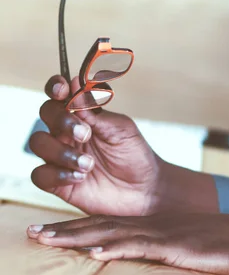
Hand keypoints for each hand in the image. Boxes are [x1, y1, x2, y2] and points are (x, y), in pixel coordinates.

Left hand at [27, 213, 228, 274]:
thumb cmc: (223, 246)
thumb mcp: (186, 248)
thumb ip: (162, 250)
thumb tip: (139, 259)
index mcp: (152, 226)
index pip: (106, 228)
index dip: (75, 229)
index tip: (48, 232)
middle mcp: (151, 225)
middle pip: (100, 228)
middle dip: (64, 231)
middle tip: (32, 233)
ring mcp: (162, 233)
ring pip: (111, 235)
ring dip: (77, 238)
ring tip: (47, 238)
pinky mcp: (175, 245)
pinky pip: (140, 247)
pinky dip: (114, 249)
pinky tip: (95, 251)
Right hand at [30, 75, 217, 216]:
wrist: (144, 190)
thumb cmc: (134, 154)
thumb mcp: (120, 127)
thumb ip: (95, 110)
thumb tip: (75, 84)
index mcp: (83, 114)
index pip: (60, 93)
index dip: (55, 86)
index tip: (62, 89)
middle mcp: (67, 132)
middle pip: (46, 112)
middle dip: (61, 120)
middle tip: (85, 133)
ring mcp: (60, 156)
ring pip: (38, 142)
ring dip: (60, 151)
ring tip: (88, 164)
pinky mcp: (58, 183)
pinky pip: (39, 174)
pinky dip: (57, 174)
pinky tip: (79, 177)